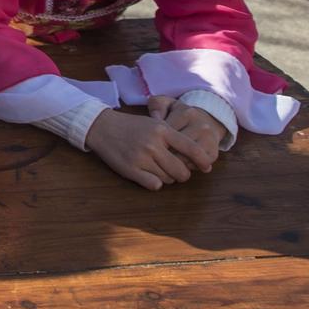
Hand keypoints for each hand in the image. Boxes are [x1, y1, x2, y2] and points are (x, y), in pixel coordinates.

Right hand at [85, 108, 213, 189]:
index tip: (206, 167)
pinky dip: (155, 183)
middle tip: (177, 171)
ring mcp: (141, 157)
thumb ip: (174, 138)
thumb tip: (195, 157)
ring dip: (166, 177)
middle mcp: (153, 144)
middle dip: (182, 174)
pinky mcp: (130, 169)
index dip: (202, 160)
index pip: (191, 148)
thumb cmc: (132, 126)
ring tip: (157, 168)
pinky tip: (148, 174)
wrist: (101, 126)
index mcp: (162, 130)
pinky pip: (154, 184)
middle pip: (181, 171)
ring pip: (168, 179)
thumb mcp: (154, 123)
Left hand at [148, 94, 225, 169]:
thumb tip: (155, 118)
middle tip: (155, 155)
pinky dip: (187, 166)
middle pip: (176, 146)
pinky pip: (197, 165)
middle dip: (163, 152)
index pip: (167, 130)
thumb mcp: (167, 104)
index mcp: (186, 113)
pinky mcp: (214, 153)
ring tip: (166, 160)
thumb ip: (157, 105)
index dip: (155, 139)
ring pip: (187, 157)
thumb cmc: (180, 114)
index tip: (149, 142)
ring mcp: (209, 140)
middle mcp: (200, 126)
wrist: (208, 120)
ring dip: (174, 162)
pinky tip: (180, 163)